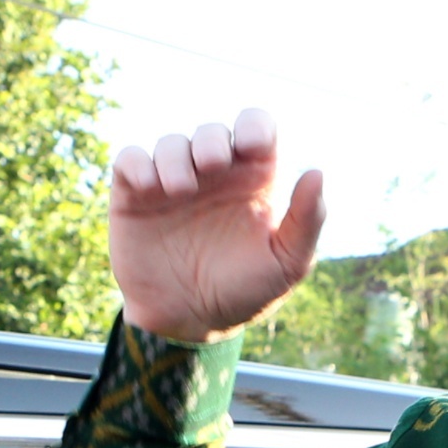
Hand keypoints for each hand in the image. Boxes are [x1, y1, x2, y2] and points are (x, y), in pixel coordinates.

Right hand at [110, 109, 324, 341]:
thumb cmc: (245, 292)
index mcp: (253, 180)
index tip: (252, 146)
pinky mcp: (135, 196)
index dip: (253, 126)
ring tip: (181, 190)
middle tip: (212, 166)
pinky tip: (150, 187)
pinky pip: (130, 161)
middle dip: (211, 140)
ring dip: (175, 157)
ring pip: (171, 144)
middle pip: (211, 132)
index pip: (256, 129)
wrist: (190, 321)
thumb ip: (307, 220)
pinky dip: (137, 164)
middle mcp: (214, 175)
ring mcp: (173, 183)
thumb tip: (316, 172)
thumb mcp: (287, 263)